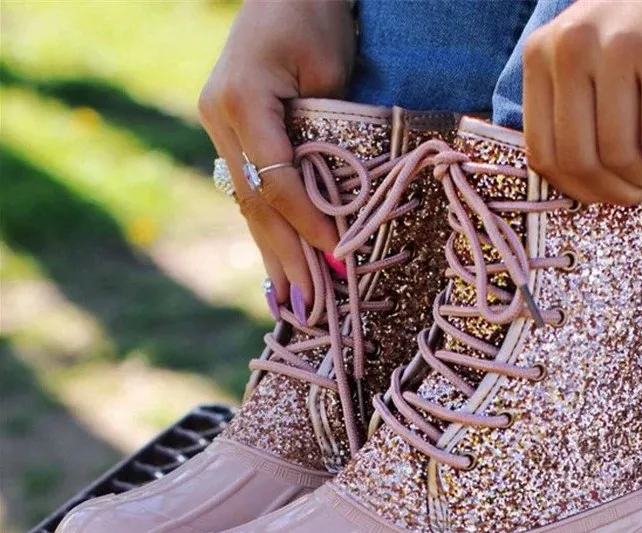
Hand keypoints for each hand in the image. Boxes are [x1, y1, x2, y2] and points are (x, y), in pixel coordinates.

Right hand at [199, 0, 355, 304]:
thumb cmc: (314, 17)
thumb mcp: (329, 71)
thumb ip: (324, 138)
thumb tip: (333, 207)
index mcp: (242, 102)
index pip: (277, 181)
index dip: (307, 222)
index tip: (336, 255)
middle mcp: (219, 119)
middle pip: (256, 203)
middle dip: (285, 257)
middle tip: (306, 306)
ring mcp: (216, 126)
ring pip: (247, 203)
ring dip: (271, 254)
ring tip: (289, 302)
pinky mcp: (227, 133)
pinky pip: (248, 189)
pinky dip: (266, 228)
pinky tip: (274, 261)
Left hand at [522, 0, 641, 204]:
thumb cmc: (631, 31)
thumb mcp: (580, 57)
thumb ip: (566, 111)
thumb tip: (579, 189)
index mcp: (540, 56)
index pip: (541, 153)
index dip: (573, 189)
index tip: (600, 196)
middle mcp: (571, 48)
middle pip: (580, 159)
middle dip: (611, 192)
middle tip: (637, 196)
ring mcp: (617, 47)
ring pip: (619, 153)